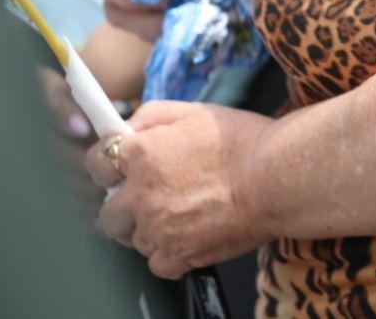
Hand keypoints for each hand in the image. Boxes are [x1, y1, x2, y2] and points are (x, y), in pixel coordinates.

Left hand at [88, 101, 270, 278]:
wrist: (280, 177)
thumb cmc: (246, 141)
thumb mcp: (197, 112)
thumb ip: (153, 116)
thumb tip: (127, 128)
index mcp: (142, 153)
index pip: (96, 164)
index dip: (109, 167)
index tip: (120, 171)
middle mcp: (141, 193)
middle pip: (107, 213)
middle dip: (125, 207)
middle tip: (153, 199)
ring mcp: (156, 228)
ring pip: (134, 239)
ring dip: (152, 230)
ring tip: (185, 215)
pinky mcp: (176, 255)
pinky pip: (157, 264)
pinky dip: (172, 254)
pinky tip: (193, 236)